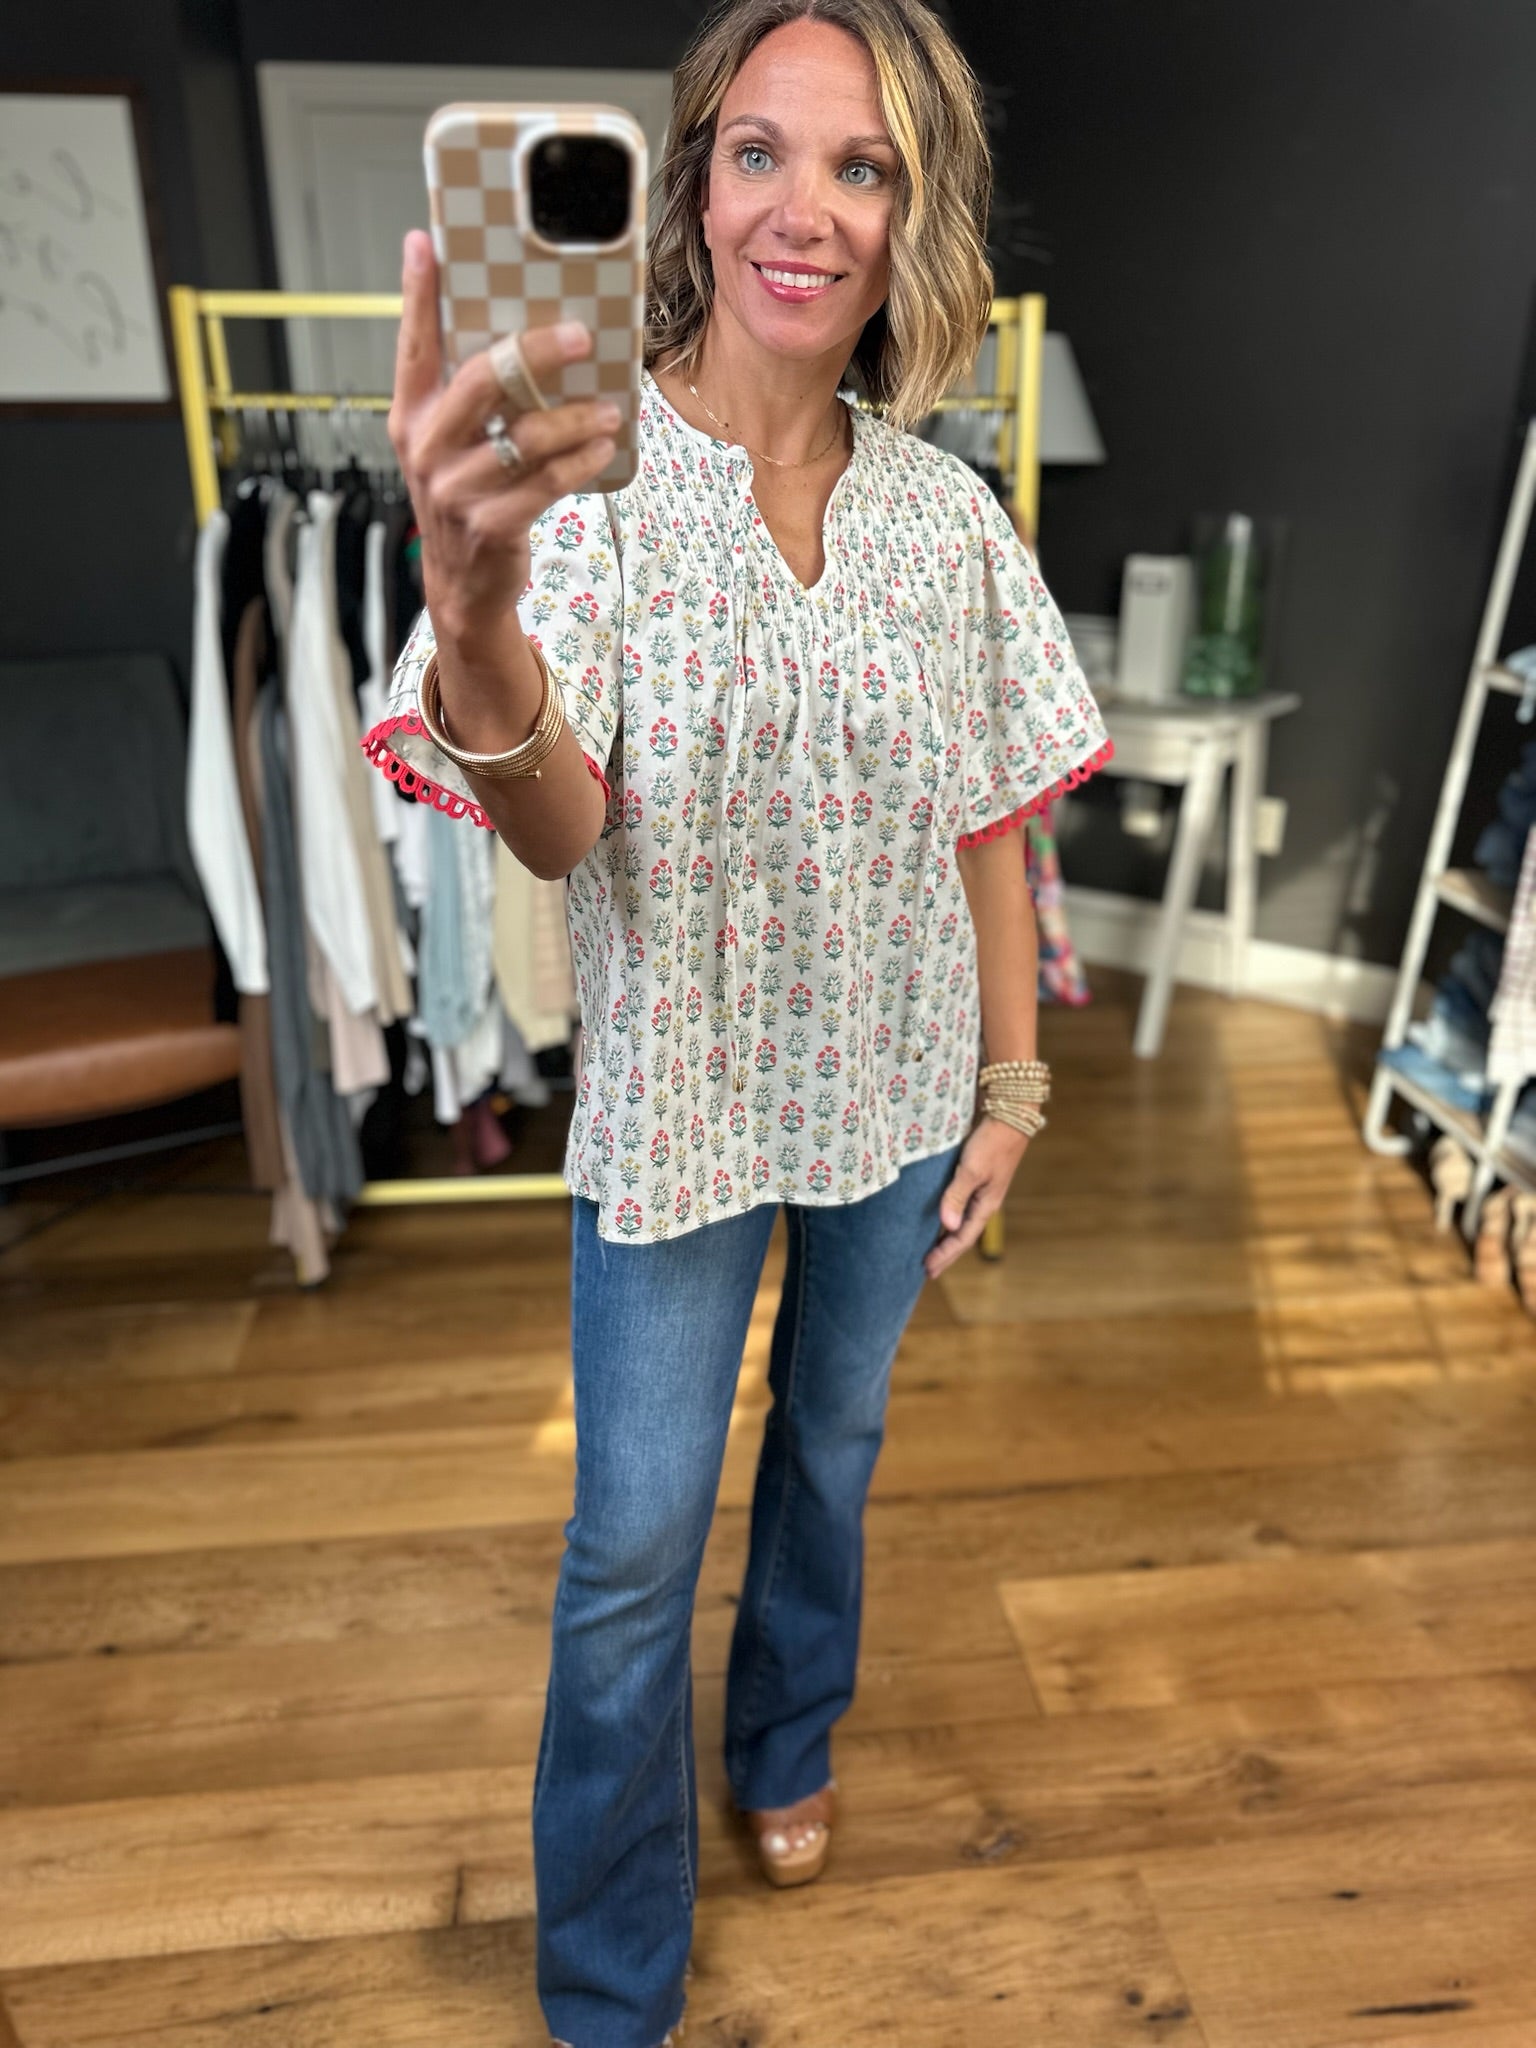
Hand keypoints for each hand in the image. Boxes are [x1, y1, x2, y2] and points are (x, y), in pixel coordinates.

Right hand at [387, 228, 621, 653]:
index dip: (417, 293)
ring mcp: (456, 489)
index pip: (413, 345)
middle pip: (482, 379)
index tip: (425, 243)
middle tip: (579, 336)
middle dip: (536, 351)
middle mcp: (427, 447)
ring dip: (576, 418)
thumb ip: (470, 398)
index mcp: (412, 416)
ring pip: (526, 435)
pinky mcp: (491, 524)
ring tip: (609, 411)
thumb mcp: (452, 444)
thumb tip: (525, 339)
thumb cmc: (467, 496)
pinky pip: (547, 481)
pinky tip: (603, 447)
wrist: (462, 585)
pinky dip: (581, 461)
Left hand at [924, 1118, 1030, 1279]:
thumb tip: (946, 1226)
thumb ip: (957, 1196)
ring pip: (961, 1222)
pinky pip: (960, 1206)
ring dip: (946, 1238)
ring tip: (931, 1250)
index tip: (927, 1269)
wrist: (1010, 1115)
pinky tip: (940, 1219)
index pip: (962, 1238)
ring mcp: (982, 1190)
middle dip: (946, 1253)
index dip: (945, 1255)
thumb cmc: (991, 1142)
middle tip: (927, 1269)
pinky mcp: (977, 1178)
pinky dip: (949, 1218)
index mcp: (986, 1204)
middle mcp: (984, 1201)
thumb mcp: (972, 1169)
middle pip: (962, 1234)